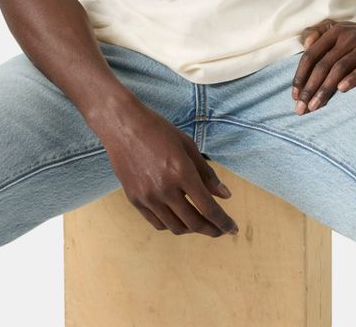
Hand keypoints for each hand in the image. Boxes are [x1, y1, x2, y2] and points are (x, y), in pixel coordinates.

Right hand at [100, 101, 238, 236]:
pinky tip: (178, 217)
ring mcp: (148, 197)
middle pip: (193, 223)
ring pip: (175, 227)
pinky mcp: (135, 200)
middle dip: (211, 229)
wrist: (122, 126)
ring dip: (192, 229)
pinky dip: (172, 224)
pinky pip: (157, 223)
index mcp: (182, 172)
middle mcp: (165, 189)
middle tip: (220, 229)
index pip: (208, 208)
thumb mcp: (188, 146)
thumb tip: (226, 195)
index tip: (233, 229)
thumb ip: (207, 173)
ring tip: (200, 222)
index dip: (223, 222)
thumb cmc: (158, 130)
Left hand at [291, 19, 355, 113]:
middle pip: (323, 64)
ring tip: (316, 106)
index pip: (311, 55)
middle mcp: (347, 37)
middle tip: (301, 108)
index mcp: (334, 32)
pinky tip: (342, 90)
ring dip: (325, 89)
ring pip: (340, 68)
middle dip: (310, 88)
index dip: (301, 75)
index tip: (295, 96)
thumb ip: (319, 34)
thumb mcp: (340, 31)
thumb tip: (304, 45)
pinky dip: (352, 78)